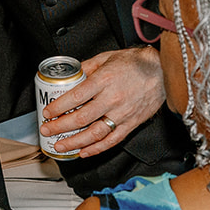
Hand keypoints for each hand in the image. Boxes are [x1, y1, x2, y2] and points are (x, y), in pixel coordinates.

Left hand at [38, 46, 164, 158]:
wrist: (163, 70)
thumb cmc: (136, 62)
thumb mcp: (107, 57)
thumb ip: (88, 67)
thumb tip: (72, 74)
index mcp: (104, 80)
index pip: (75, 97)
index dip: (58, 107)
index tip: (48, 112)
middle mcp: (112, 99)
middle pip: (81, 118)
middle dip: (60, 126)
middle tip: (47, 130)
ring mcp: (123, 114)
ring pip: (95, 133)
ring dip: (75, 142)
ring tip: (61, 145)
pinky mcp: (132, 123)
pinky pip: (112, 140)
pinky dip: (97, 148)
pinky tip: (84, 152)